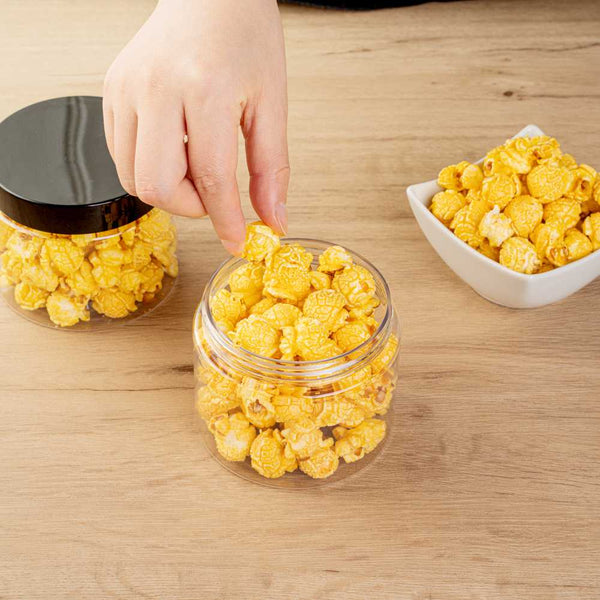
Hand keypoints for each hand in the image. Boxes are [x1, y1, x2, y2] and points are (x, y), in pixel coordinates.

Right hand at [103, 0, 288, 254]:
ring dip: (168, 189)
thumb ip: (272, 167)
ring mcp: (126, 89)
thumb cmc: (245, 36)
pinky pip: (120, 154)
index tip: (237, 240)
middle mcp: (156, 88)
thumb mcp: (271, 102)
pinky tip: (174, 149)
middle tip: (214, 193)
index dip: (226, 220)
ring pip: (133, 177)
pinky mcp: (111, 91)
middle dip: (191, 206)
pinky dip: (148, 167)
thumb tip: (273, 218)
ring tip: (195, 164)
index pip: (211, 178)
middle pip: (158, 186)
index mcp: (204, 89)